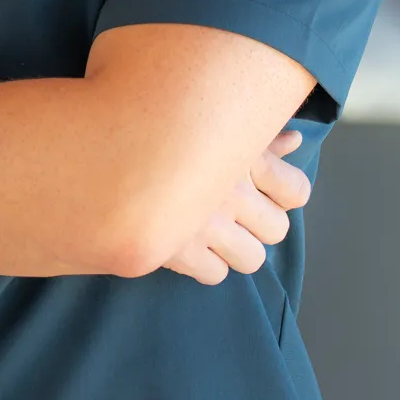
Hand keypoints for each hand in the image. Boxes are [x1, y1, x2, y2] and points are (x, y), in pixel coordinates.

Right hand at [161, 130, 309, 283]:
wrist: (102, 153)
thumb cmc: (164, 131)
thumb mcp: (215, 124)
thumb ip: (260, 136)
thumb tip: (296, 140)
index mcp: (243, 157)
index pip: (297, 190)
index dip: (286, 193)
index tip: (267, 190)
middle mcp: (229, 192)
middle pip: (277, 229)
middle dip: (260, 225)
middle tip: (237, 213)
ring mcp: (205, 225)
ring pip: (252, 258)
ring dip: (237, 250)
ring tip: (217, 234)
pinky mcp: (177, 251)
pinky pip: (215, 275)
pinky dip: (205, 265)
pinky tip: (190, 244)